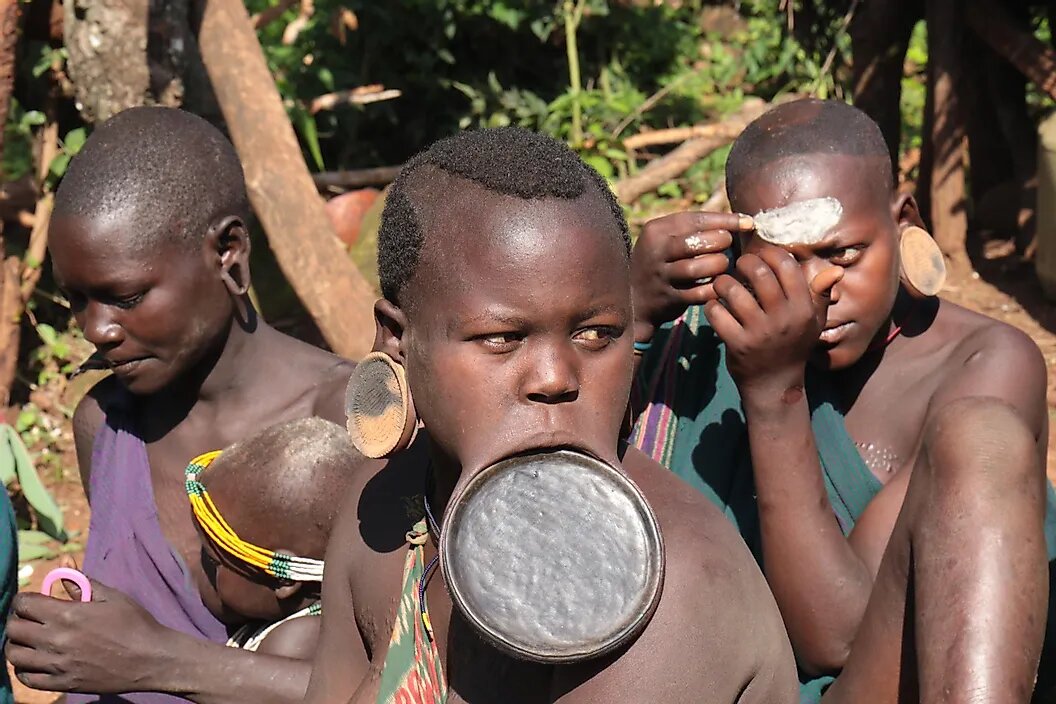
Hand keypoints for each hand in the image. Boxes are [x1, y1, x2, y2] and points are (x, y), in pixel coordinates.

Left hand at [7, 580, 165, 693]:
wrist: (150, 659)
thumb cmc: (134, 623)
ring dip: (18, 645)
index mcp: (67, 614)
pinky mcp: (62, 683)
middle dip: (18, 620)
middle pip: (13, 629)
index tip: (32, 601)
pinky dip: (25, 669)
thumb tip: (64, 562)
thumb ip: (81, 582)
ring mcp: (57, 664)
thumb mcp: (112, 596)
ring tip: (31, 641)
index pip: (24, 604)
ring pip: (15, 655)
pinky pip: (27, 679)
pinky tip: (36, 661)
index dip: (24, 599)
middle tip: (30, 619)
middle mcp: (56, 639)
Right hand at [630, 211, 750, 341]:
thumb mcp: (667, 239)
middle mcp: (655, 251)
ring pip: (696, 268)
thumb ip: (695, 229)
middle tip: (728, 245)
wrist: (634, 299)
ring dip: (717, 265)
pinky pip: (698, 294)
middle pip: (695, 242)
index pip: (696, 219)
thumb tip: (741, 219)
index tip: (748, 222)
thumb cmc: (663, 262)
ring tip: (723, 264)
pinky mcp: (667, 298)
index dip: (725, 220)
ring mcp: (660, 276)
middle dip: (720, 242)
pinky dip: (714, 289)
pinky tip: (719, 285)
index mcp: (656, 230)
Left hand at [704, 246, 842, 394]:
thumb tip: (836, 271)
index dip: (770, 253)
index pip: (786, 266)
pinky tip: (716, 307)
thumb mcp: (813, 323)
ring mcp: (759, 332)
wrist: (775, 385)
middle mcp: (783, 318)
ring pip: (733, 291)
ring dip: (723, 282)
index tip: (760, 256)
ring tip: (723, 284)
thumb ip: (821, 295)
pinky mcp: (738, 344)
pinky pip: (717, 313)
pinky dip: (712, 306)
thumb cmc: (794, 348)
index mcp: (802, 309)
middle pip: (759, 272)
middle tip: (739, 265)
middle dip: (744, 262)